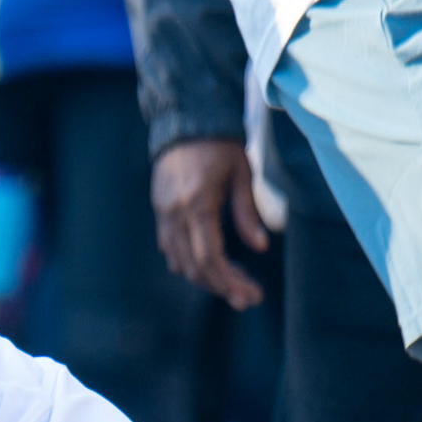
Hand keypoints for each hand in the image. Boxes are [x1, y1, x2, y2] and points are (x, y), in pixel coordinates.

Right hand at [151, 139, 268, 309]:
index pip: (210, 257)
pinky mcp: (160, 216)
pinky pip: (172, 252)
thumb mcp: (242, 173)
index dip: (230, 281)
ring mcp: (164, 217)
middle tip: (247, 299)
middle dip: (222, 287)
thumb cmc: (219, 144)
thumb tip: (260, 248)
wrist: (185, 122)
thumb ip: (247, 213)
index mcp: (197, 203)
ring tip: (234, 285)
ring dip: (207, 279)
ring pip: (181, 264)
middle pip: (195, 268)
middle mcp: (176, 215)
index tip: (250, 294)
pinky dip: (191, 265)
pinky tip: (211, 266)